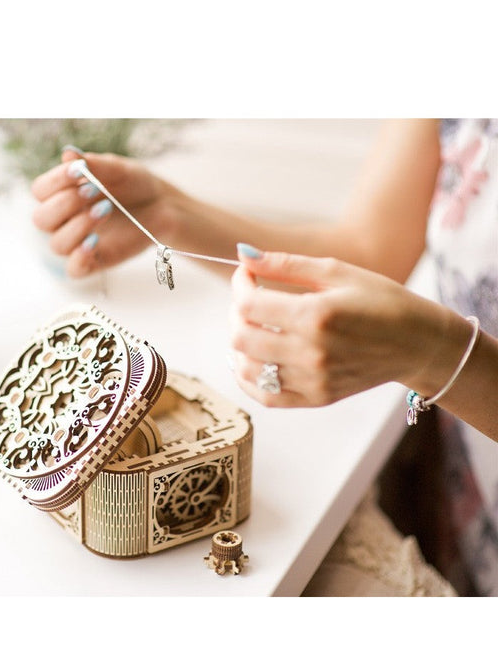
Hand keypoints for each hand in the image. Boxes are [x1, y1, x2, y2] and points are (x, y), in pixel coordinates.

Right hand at [30, 149, 173, 277]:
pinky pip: (74, 269)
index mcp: (63, 194)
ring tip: (105, 210)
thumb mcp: (118, 170)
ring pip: (57, 244)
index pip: (40, 191)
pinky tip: (94, 242)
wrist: (161, 205)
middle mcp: (65, 220)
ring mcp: (78, 242)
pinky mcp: (95, 261)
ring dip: (78, 226)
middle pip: (42, 219)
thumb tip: (68, 154)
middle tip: (94, 191)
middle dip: (65, 204)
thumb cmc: (135, 184)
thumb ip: (95, 165)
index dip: (54, 181)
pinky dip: (79, 258)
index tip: (78, 171)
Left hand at [229, 245, 460, 407]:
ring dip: (240, 344)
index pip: (249, 304)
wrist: (418, 344)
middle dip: (236, 312)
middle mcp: (311, 353)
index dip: (239, 284)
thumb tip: (244, 254)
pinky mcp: (316, 399)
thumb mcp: (338, 272)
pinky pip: (264, 396)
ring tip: (253, 327)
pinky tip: (252, 359)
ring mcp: (313, 381)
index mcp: (316, 316)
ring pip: (246, 368)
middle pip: (241, 337)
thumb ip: (287, 264)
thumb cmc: (382, 301)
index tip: (246, 275)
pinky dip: (248, 378)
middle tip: (250, 300)